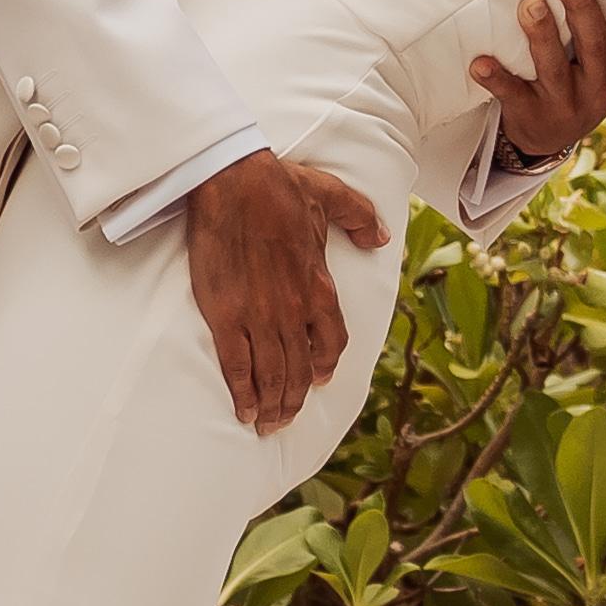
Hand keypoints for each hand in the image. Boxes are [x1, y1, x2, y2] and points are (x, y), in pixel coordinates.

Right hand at [184, 144, 387, 431]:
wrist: (234, 181)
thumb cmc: (279, 185)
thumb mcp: (331, 195)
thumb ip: (359, 217)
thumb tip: (379, 237)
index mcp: (320, 287)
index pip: (331, 341)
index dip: (324, 364)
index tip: (317, 378)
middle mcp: (294, 310)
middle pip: (299, 369)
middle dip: (294, 400)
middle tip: (286, 420)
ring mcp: (259, 316)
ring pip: (272, 374)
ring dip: (273, 405)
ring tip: (268, 424)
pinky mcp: (225, 315)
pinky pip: (237, 365)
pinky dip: (243, 392)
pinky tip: (245, 410)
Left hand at [469, 0, 605, 176]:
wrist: (551, 133)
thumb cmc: (587, 72)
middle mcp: (604, 83)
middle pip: (596, 42)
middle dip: (581, 5)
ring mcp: (568, 102)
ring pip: (556, 68)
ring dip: (542, 34)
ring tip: (529, 3)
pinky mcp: (533, 115)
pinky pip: (513, 96)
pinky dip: (496, 78)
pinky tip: (478, 62)